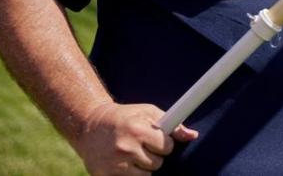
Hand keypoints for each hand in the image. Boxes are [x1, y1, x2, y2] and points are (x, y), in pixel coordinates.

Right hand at [74, 102, 197, 174]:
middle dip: (154, 155)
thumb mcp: (148, 113)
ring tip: (132, 153)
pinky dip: (131, 174)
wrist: (89, 125)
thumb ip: (172, 124)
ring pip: (146, 175)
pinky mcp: (104, 175)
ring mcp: (114, 164)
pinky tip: (123, 163)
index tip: (157, 140)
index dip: (164, 144)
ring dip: (143, 167)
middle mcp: (125, 148)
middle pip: (157, 163)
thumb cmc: (124, 117)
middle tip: (141, 146)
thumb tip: (193, 136)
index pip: (167, 147)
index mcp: (137, 130)